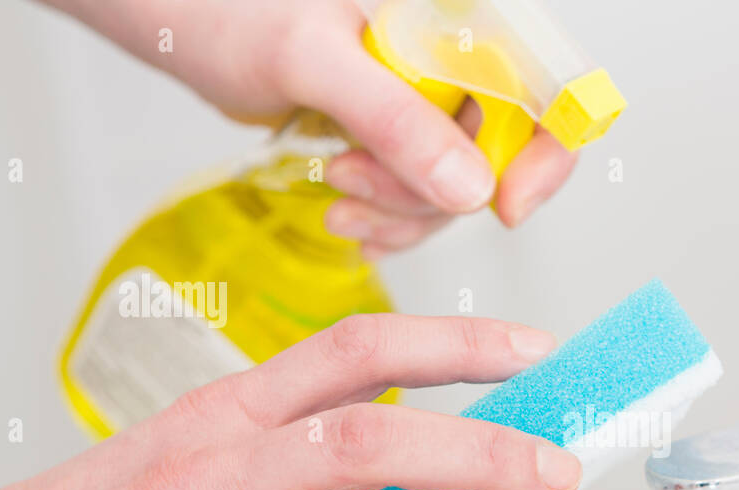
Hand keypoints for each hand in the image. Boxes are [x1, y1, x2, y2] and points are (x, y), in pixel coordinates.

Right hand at [0, 314, 579, 489]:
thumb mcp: (192, 458)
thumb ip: (297, 457)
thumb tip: (423, 465)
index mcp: (224, 413)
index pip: (355, 351)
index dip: (454, 346)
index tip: (532, 353)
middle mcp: (214, 471)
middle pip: (373, 441)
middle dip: (482, 454)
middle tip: (556, 474)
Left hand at [45, 0, 577, 250]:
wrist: (187, 28)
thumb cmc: (234, 13)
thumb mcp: (313, 60)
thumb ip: (393, 117)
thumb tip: (472, 188)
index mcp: (458, 25)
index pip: (551, 90)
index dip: (547, 153)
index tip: (504, 205)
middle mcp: (456, 67)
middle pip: (502, 158)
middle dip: (432, 192)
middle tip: (357, 177)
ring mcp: (431, 109)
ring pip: (460, 192)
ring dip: (400, 211)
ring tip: (338, 189)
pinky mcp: (403, 143)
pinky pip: (424, 203)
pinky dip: (387, 220)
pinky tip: (344, 209)